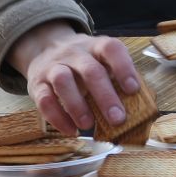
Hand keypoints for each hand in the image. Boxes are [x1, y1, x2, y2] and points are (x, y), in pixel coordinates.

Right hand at [8, 20, 141, 134]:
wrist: (43, 46)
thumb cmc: (83, 62)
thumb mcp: (99, 59)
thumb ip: (115, 77)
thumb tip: (138, 107)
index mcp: (95, 46)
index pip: (111, 49)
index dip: (123, 68)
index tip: (133, 89)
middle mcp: (74, 53)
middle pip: (89, 70)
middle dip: (105, 96)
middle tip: (117, 119)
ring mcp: (53, 67)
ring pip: (63, 81)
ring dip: (77, 105)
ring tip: (89, 125)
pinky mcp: (37, 84)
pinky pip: (44, 100)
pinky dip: (57, 117)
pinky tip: (70, 130)